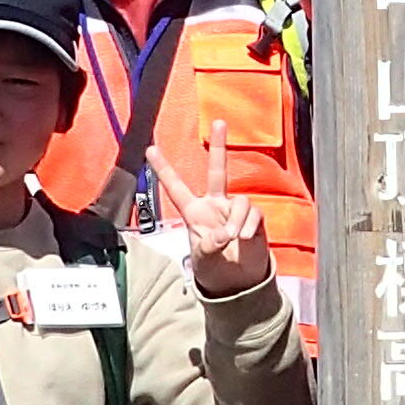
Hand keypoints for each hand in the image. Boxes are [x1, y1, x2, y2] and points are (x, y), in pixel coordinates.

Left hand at [154, 155, 270, 295]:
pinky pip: (253, 213)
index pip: (176, 188)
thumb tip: (226, 233)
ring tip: (235, 238)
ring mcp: (235, 210)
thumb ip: (210, 245)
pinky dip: (249, 225)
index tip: (150, 149)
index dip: (164, 169)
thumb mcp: (204, 259)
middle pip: (217, 170)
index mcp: (194, 212)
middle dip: (220, 146)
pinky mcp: (254, 218)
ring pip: (240, 201)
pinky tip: (246, 238)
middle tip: (219, 122)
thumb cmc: (214, 268)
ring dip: (237, 219)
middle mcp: (215, 205)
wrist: (238, 282)